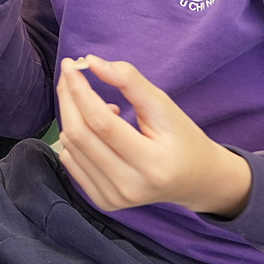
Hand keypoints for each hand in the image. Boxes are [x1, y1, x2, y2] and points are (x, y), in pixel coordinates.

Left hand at [53, 55, 251, 217]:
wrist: (195, 181)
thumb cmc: (182, 139)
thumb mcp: (164, 106)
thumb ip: (130, 81)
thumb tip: (91, 62)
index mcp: (153, 164)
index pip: (101, 123)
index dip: (80, 91)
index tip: (71, 65)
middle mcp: (130, 187)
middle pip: (79, 135)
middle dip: (69, 98)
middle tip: (70, 74)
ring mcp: (114, 199)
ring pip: (70, 147)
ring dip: (74, 116)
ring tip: (102, 108)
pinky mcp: (103, 202)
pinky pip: (70, 161)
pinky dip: (75, 137)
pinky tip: (99, 132)